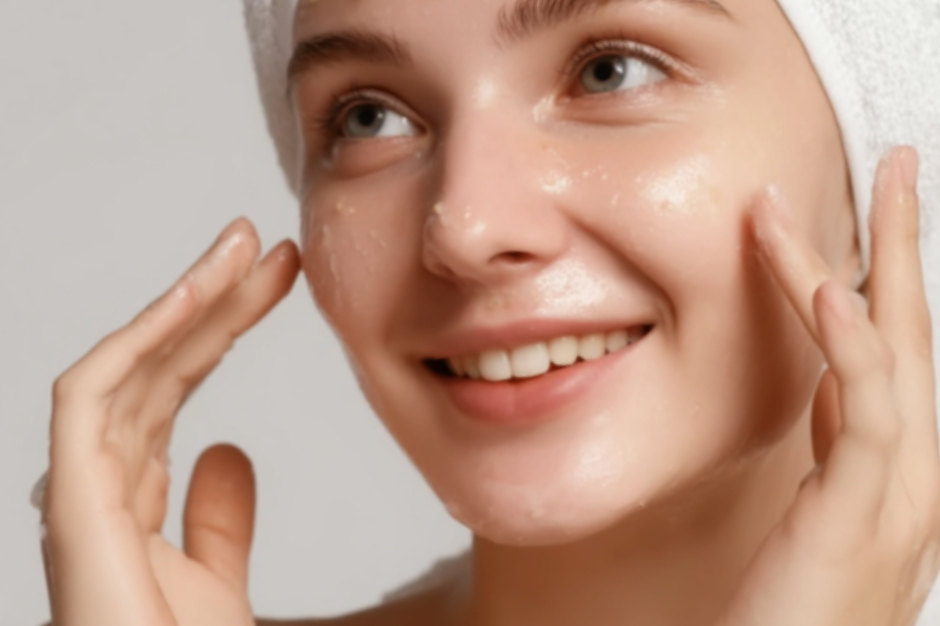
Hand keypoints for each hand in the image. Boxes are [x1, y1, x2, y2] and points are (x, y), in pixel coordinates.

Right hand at [39, 218, 299, 625]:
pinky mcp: (69, 512)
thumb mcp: (218, 584)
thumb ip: (217, 521)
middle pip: (156, 370)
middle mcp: (99, 491)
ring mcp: (79, 499)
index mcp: (129, 503)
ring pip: (129, 369)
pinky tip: (195, 296)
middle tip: (267, 242)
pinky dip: (138, 342)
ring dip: (185, 301)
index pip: (176, 390)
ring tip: (244, 244)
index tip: (278, 280)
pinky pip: (90, 401)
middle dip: (210, 300)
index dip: (221, 329)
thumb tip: (228, 450)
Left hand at [715, 147, 939, 625]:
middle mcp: (919, 470)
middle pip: (917, 330)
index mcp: (904, 461)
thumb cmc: (799, 599)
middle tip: (900, 162)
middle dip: (907, 241)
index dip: (894, 269)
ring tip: (850, 191)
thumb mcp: (823, 499)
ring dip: (868, 263)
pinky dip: (855, 344)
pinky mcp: (862, 517)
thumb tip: (832, 379)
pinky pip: (869, 414)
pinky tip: (832, 286)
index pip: (903, 343)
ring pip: (892, 352)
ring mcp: (904, 495)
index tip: (874, 209)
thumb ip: (838, 440)